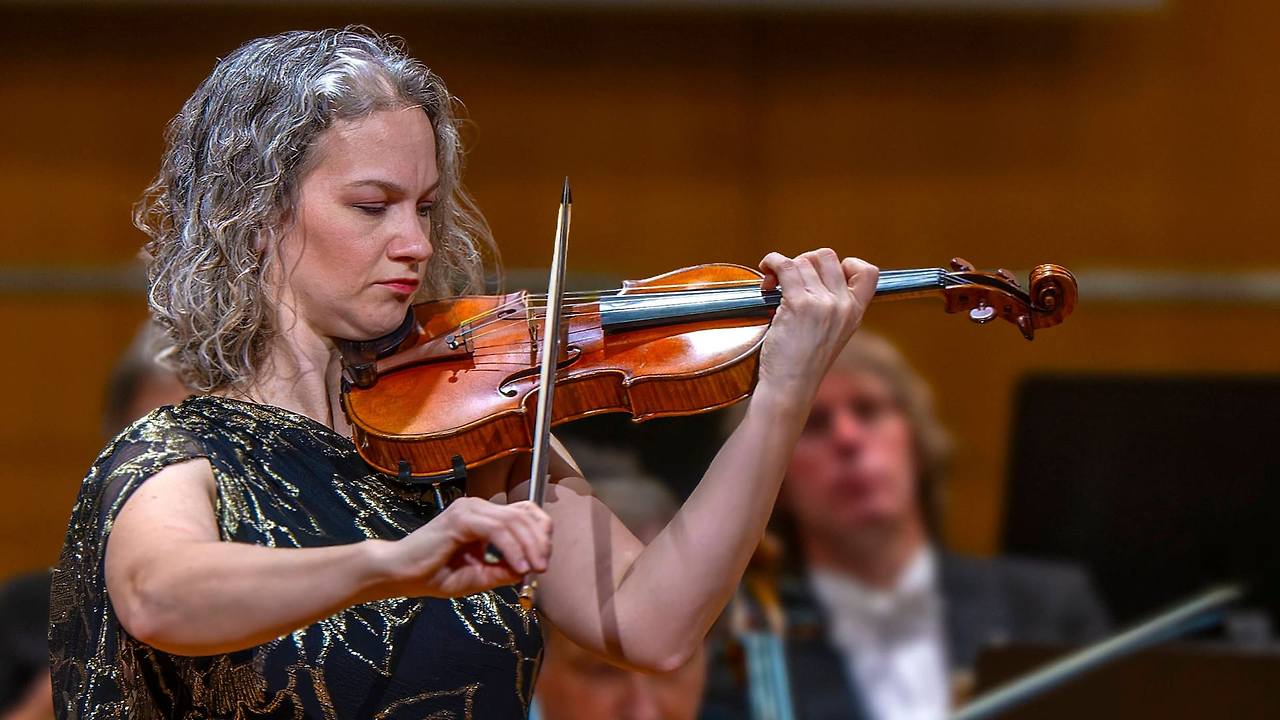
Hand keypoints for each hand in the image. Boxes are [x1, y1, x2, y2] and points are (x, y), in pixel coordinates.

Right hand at [375, 497, 552, 597]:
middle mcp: (477, 507)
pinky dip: (512, 548)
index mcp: (483, 516)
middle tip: (543, 566)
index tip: (543, 559)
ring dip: (530, 545)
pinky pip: (496, 530)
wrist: (398, 574)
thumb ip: (502, 571)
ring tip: (534, 568)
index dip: (540, 532)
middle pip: (524, 514)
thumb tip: (528, 569)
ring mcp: (468, 510)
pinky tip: (519, 565)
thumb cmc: (433, 574)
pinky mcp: (460, 519)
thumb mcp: (477, 577)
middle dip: (540, 540)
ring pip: (513, 520)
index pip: (524, 513)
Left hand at [756, 249, 878, 400]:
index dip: (846, 263)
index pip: (868, 272)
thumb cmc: (802, 364)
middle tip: (789, 279)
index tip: (823, 275)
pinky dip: (771, 262)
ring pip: (802, 262)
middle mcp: (843, 305)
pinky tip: (766, 271)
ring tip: (771, 285)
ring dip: (782, 267)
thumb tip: (811, 274)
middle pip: (827, 257)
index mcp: (855, 312)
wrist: (790, 386)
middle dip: (804, 261)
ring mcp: (823, 304)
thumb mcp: (831, 335)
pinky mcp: (799, 304)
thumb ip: (832, 308)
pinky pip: (784, 266)